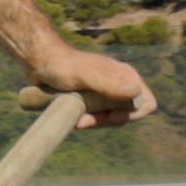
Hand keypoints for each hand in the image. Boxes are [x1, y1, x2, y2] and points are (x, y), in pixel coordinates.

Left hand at [32, 49, 157, 127]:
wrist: (39, 62)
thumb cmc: (62, 65)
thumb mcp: (86, 75)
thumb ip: (109, 84)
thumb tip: (135, 92)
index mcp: (125, 76)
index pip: (146, 103)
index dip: (133, 114)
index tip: (111, 117)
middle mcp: (119, 85)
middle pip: (127, 115)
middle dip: (108, 121)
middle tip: (85, 121)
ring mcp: (106, 94)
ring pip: (111, 119)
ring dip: (96, 123)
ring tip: (77, 120)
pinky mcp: (92, 101)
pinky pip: (97, 118)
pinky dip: (88, 122)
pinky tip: (74, 119)